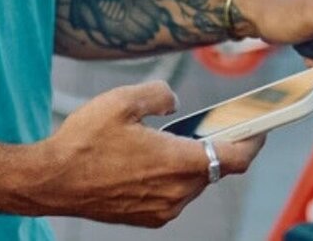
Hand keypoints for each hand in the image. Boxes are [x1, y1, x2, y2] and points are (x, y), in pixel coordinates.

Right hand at [32, 82, 262, 226]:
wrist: (53, 181)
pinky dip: (169, 178)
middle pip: (212, 168)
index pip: (235, 157)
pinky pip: (172, 196)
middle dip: (211, 147)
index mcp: (179, 162)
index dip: (252, 142)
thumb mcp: (121, 100)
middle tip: (202, 128)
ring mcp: (163, 209)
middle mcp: (178, 191)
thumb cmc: (84, 141)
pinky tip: (145, 162)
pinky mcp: (147, 217)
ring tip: (164, 143)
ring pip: (191, 183)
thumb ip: (158, 94)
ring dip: (186, 163)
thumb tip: (172, 102)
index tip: (259, 130)